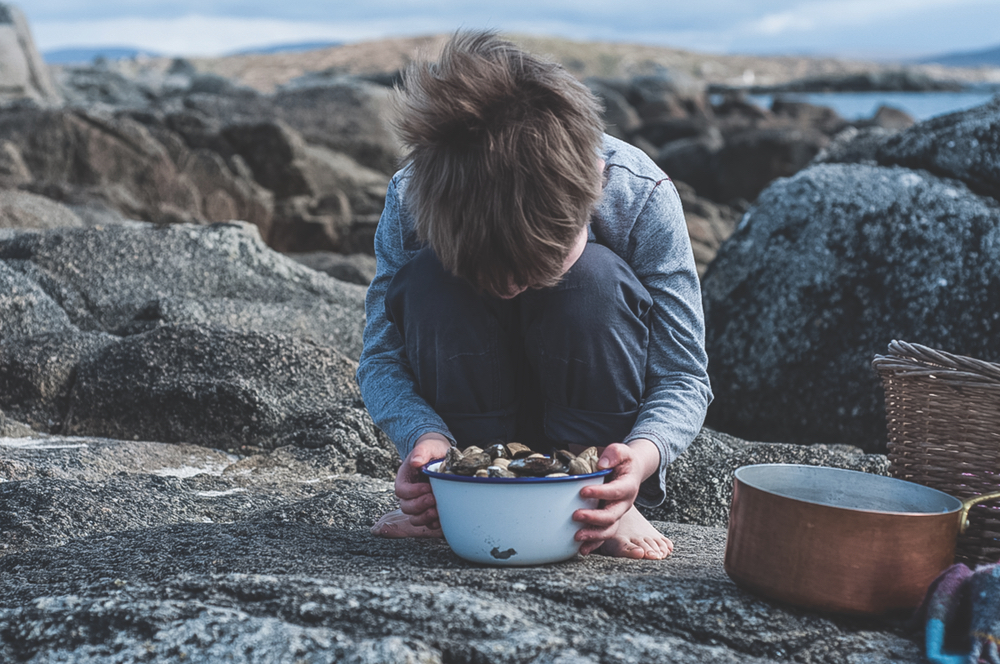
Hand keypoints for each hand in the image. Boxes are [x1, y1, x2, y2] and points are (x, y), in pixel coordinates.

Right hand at [395, 432, 452, 530]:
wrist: (442, 455)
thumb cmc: (433, 449)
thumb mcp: (428, 446)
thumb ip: (421, 451)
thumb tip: (415, 461)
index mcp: (405, 478)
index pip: (401, 490)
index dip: (413, 492)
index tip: (428, 487)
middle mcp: (409, 493)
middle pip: (406, 507)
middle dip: (420, 505)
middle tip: (434, 499)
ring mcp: (418, 502)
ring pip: (414, 518)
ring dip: (425, 517)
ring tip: (438, 511)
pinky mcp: (429, 509)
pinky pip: (427, 523)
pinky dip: (433, 523)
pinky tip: (443, 517)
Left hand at [572, 439, 659, 555]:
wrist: (631, 472)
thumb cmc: (623, 461)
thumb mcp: (621, 451)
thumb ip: (614, 454)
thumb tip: (601, 464)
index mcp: (628, 486)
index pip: (615, 491)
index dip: (600, 493)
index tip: (583, 491)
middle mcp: (624, 504)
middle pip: (612, 515)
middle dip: (594, 517)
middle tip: (576, 515)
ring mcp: (618, 514)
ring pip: (609, 529)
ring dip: (593, 535)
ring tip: (577, 536)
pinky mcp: (610, 521)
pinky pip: (604, 536)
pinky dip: (594, 544)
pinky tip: (581, 550)